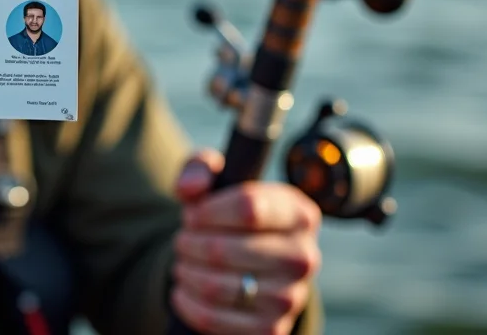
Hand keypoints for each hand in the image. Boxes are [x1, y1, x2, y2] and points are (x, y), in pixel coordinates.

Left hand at [169, 149, 321, 334]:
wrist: (251, 267)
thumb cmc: (232, 216)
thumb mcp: (219, 181)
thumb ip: (201, 168)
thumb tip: (191, 188)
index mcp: (299, 213)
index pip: (248, 207)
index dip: (207, 211)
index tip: (191, 214)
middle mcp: (303, 257)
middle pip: (223, 250)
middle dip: (188, 243)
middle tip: (182, 240)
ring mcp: (290, 298)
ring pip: (215, 286)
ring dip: (185, 272)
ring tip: (183, 262)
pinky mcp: (270, 329)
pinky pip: (213, 319)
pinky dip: (187, 303)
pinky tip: (184, 289)